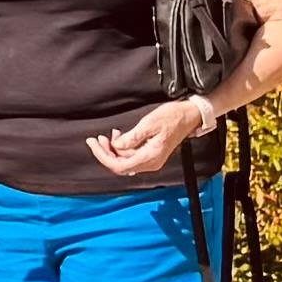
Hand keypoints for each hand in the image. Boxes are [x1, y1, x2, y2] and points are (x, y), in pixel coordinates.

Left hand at [87, 98, 213, 180]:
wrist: (189, 115)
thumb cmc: (172, 117)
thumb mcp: (148, 124)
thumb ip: (131, 138)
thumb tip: (116, 147)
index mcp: (151, 157)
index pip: (119, 166)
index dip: (102, 156)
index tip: (92, 144)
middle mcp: (151, 162)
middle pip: (120, 165)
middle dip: (105, 153)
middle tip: (95, 139)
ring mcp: (152, 159)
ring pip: (124, 160)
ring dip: (113, 149)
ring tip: (106, 135)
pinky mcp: (151, 154)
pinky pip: (131, 155)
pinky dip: (122, 147)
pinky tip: (118, 136)